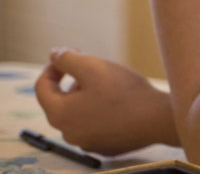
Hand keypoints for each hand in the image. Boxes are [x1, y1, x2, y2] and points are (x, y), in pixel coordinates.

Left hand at [34, 47, 177, 154]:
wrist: (157, 119)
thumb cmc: (124, 92)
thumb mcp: (93, 67)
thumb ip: (68, 59)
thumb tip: (54, 54)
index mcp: (60, 114)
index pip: (42, 87)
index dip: (53, 66)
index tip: (72, 53)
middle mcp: (68, 133)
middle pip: (61, 101)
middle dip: (74, 81)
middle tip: (96, 68)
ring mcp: (87, 142)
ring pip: (78, 114)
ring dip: (87, 96)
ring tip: (110, 85)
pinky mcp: (104, 146)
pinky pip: (94, 125)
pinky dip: (100, 112)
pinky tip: (119, 103)